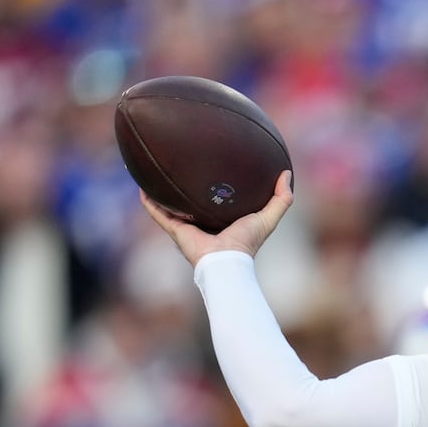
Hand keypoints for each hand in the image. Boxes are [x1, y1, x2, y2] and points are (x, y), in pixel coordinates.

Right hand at [140, 170, 293, 265]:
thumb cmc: (247, 242)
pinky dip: (150, 203)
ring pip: (172, 207)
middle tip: (182, 165)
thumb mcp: (269, 217)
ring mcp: (189, 228)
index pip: (219, 202)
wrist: (227, 261)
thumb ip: (281, 198)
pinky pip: (159, 214)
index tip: (213, 169)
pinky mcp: (176, 231)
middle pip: (193, 203)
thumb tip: (286, 173)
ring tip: (155, 173)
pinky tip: (141, 188)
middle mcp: (204, 224)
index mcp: (224, 221)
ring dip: (163, 193)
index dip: (216, 188)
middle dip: (187, 189)